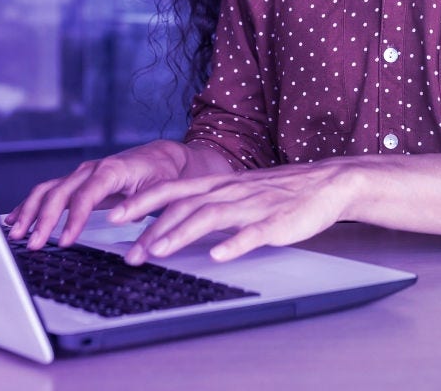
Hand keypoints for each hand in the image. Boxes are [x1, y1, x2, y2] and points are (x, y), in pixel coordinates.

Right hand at [4, 139, 221, 249]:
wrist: (165, 156)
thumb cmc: (165, 172)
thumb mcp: (163, 188)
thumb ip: (143, 203)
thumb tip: (119, 220)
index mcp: (112, 170)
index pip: (85, 195)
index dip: (73, 218)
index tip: (64, 241)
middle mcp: (92, 169)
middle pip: (59, 193)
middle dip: (43, 219)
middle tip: (33, 245)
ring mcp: (82, 175)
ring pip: (48, 190)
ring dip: (30, 212)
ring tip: (17, 235)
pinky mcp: (79, 182)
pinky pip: (49, 192)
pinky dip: (31, 205)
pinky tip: (15, 219)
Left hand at [110, 159, 360, 264]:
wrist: (326, 184)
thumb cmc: (279, 192)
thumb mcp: (238, 192)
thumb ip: (207, 203)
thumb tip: (170, 221)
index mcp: (218, 184)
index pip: (171, 189)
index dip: (141, 201)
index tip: (114, 216)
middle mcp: (230, 191)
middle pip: (183, 205)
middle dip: (152, 227)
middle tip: (128, 251)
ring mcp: (252, 206)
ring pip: (210, 217)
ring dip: (181, 234)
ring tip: (159, 251)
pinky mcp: (276, 222)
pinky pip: (252, 233)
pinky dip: (233, 244)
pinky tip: (218, 256)